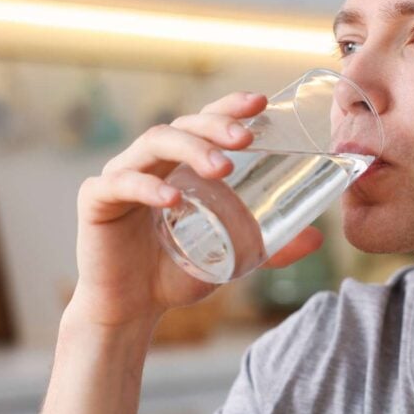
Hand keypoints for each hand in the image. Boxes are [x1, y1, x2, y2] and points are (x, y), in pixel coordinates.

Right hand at [69, 92, 323, 328]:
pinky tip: (172, 198)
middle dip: (216, 126)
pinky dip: (147, 186)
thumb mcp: (232, 256)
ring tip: (223, 169)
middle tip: (247, 138)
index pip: (204, 123)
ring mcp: (121, 176)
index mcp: (180, 165)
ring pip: (154, 143)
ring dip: (191, 150)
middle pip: (182, 126)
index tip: (260, 102)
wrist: (132, 311)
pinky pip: (120, 183)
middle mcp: (150, 161)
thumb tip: (317, 239)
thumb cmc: (177, 274)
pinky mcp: (96, 201)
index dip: (229, 107)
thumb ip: (271, 246)